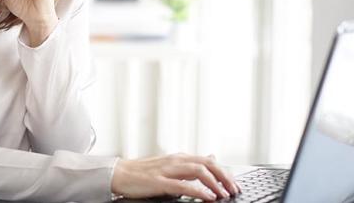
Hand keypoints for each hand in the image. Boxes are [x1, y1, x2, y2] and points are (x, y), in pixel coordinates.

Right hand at [111, 153, 240, 200]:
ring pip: (198, 171)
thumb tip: (211, 156)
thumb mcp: (171, 164)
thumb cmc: (142, 172)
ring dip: (215, 183)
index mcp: (179, 157)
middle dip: (224, 176)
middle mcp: (175, 160)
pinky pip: (182, 185)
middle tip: (234, 189)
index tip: (234, 184)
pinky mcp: (159, 182)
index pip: (208, 160)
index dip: (224, 172)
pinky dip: (198, 191)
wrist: (119, 174)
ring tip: (224, 194)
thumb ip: (191, 163)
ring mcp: (167, 170)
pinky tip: (207, 197)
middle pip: (207, 163)